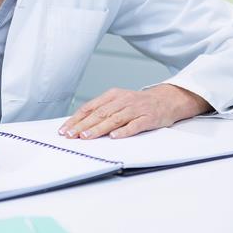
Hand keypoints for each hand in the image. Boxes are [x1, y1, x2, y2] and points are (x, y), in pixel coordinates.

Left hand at [58, 85, 210, 139]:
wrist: (167, 99)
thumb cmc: (139, 103)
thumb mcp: (119, 101)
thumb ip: (102, 110)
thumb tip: (80, 124)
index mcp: (113, 95)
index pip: (90, 107)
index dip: (76, 118)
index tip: (65, 129)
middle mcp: (123, 100)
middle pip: (100, 113)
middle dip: (83, 125)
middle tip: (71, 135)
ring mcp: (136, 109)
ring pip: (114, 119)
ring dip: (99, 128)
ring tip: (86, 137)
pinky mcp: (148, 118)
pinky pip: (134, 125)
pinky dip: (124, 131)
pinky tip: (114, 136)